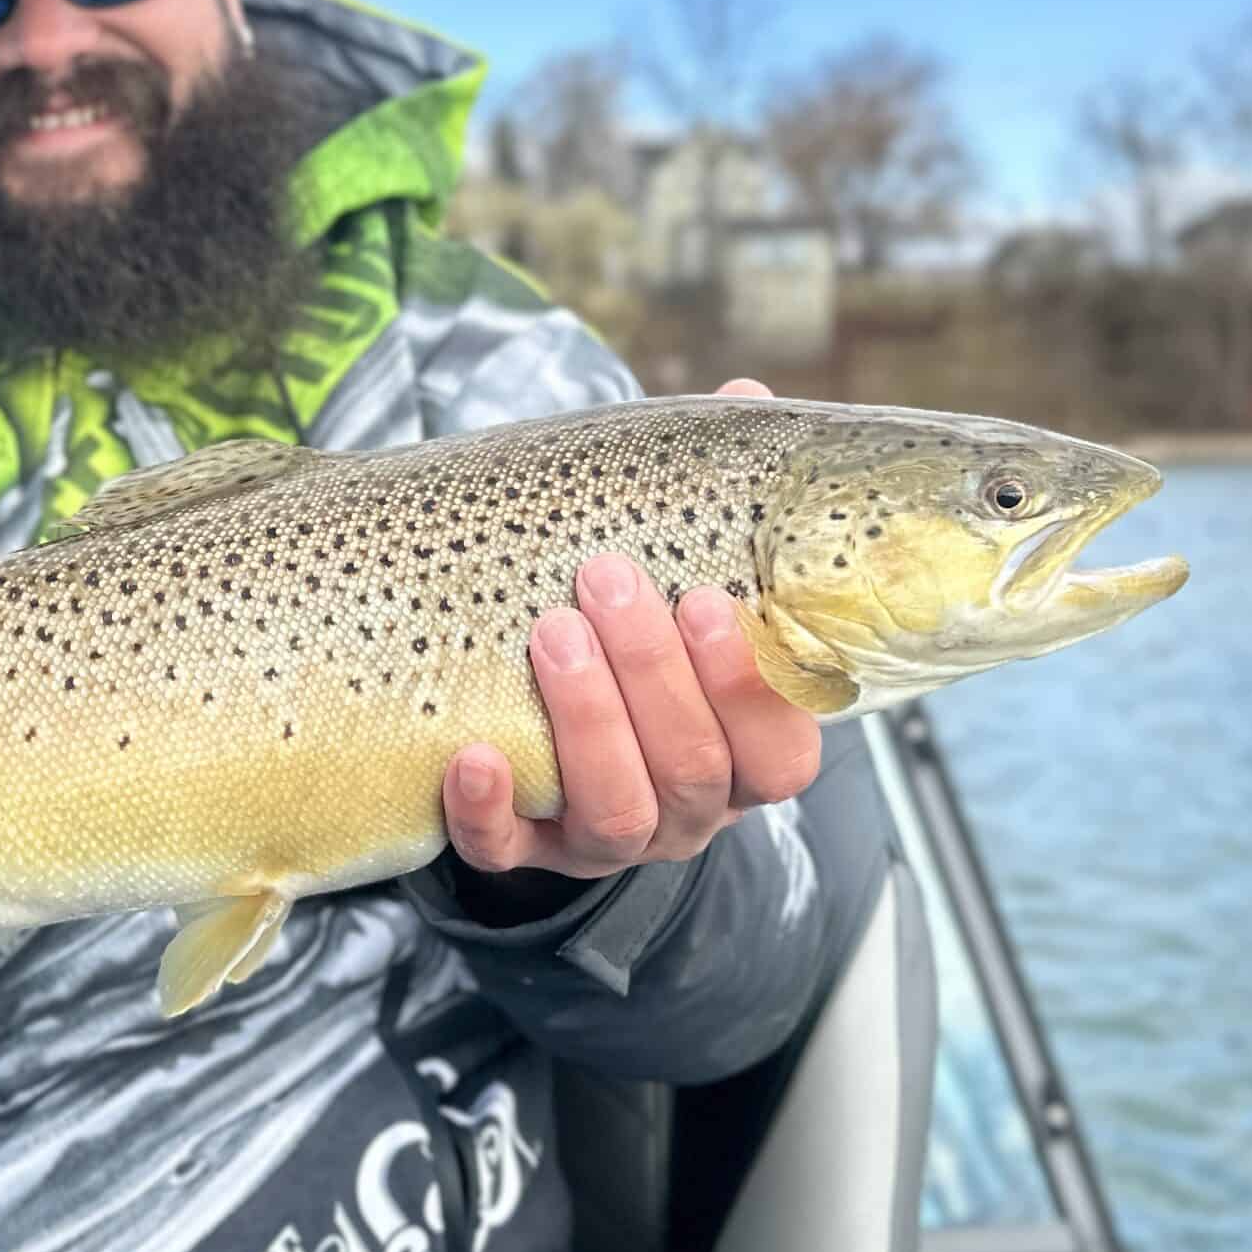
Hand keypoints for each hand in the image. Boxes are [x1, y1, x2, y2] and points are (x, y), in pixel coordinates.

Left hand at [444, 379, 822, 881]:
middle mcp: (691, 808)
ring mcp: (606, 838)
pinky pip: (507, 854)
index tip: (708, 598)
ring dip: (587, 722)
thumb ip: (713, 505)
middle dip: (651, 673)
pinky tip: (468, 755)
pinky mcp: (526, 855)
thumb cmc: (635, 637)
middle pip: (694, 768)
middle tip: (604, 579)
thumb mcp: (681, 576)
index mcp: (745, 751)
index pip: (782, 747)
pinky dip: (488, 811)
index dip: (751, 683)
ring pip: (618, 812)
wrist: (546, 741)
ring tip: (549, 633)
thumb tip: (742, 395)